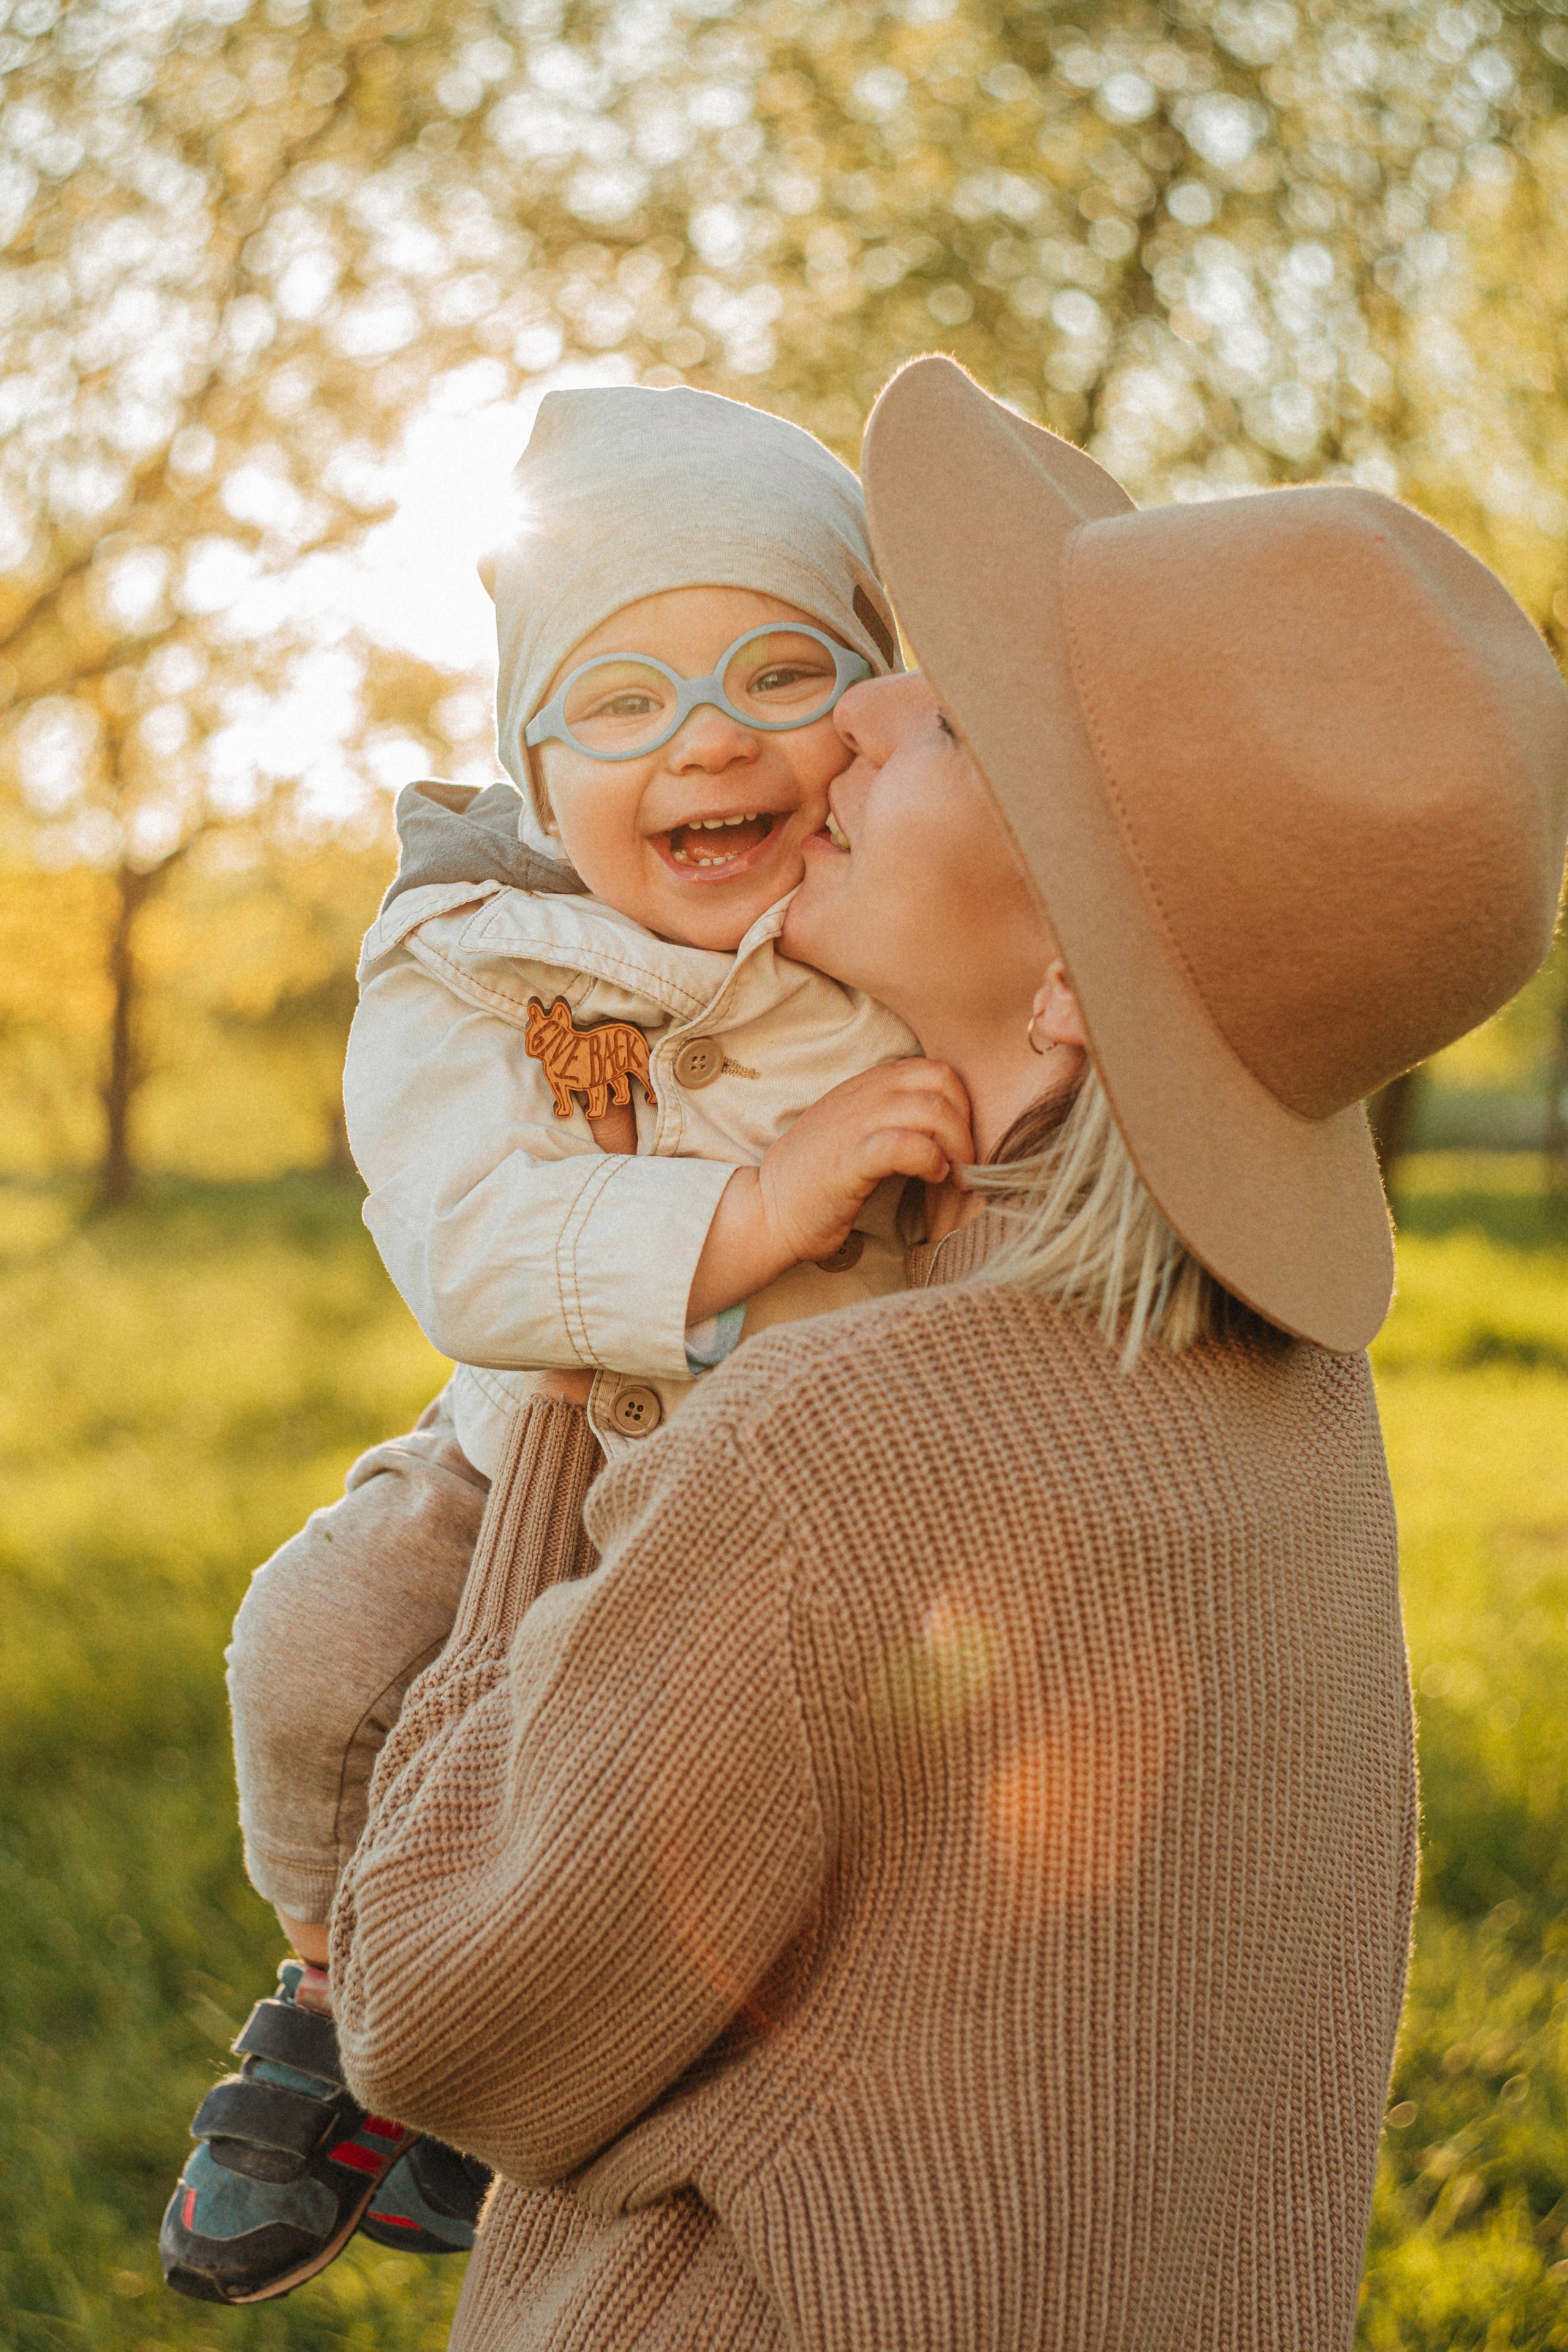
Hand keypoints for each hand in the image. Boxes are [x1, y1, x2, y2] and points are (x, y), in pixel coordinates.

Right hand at [686, 1060, 974, 1322]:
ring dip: (957, 1145)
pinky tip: (932, 1179)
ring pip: (932, 1109)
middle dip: (966, 1123)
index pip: (936, 1070)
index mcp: (867, 1085)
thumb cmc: (817, 1181)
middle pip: (943, 1081)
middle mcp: (863, 1094)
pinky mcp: (851, 1158)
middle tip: (966, 1164)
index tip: (960, 1144)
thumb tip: (945, 1131)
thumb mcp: (856, 1133)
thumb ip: (892, 1119)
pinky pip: (906, 1144)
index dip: (962, 1104)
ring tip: (955, 1177)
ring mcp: (856, 1122)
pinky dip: (931, 1160)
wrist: (767, 1210)